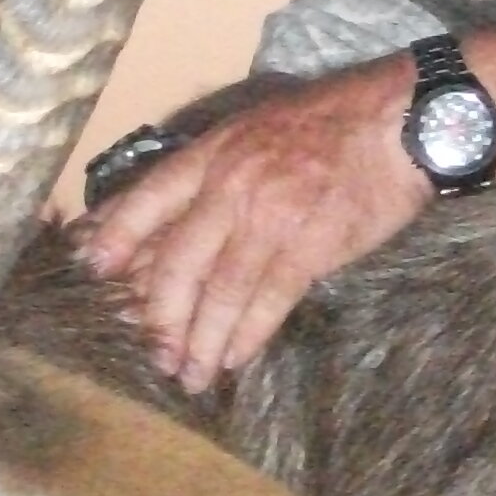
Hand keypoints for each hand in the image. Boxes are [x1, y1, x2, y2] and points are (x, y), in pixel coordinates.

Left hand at [76, 61, 426, 388]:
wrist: (402, 121)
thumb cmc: (333, 122)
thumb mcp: (258, 128)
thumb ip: (215, 171)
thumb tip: (172, 218)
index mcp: (215, 152)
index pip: (148, 199)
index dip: (116, 239)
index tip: (93, 273)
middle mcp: (232, 185)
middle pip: (176, 261)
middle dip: (159, 315)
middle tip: (151, 353)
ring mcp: (270, 217)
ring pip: (219, 292)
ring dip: (200, 340)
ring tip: (189, 374)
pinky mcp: (310, 246)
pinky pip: (266, 301)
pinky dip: (245, 336)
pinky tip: (232, 359)